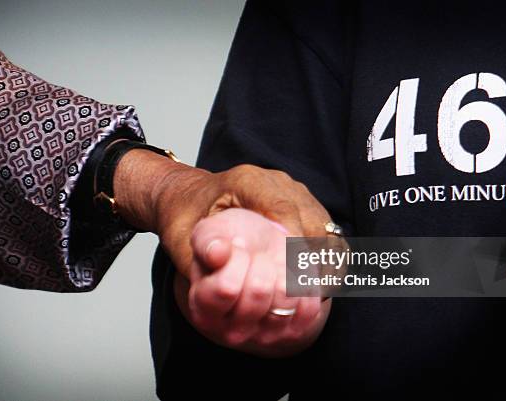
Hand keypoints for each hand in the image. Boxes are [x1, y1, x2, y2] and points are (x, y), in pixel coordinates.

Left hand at [113, 150, 333, 278]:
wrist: (187, 195)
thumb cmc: (184, 214)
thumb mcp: (179, 235)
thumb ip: (199, 252)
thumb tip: (223, 263)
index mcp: (248, 180)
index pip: (283, 208)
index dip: (294, 243)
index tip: (296, 276)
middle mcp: (278, 181)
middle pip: (313, 219)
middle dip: (316, 259)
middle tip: (311, 294)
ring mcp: (294, 191)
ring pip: (326, 227)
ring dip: (326, 261)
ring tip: (317, 294)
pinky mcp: (303, 205)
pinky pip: (326, 232)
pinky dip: (326, 258)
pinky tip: (316, 285)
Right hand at [174, 208, 331, 357]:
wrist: (261, 250)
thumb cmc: (232, 243)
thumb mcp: (211, 232)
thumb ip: (207, 241)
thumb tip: (217, 253)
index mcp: (202, 310)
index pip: (226, 288)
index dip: (237, 259)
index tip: (236, 247)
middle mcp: (229, 333)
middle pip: (259, 291)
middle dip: (262, 262)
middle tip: (255, 258)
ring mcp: (263, 337)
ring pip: (285, 297)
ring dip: (283, 271)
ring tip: (271, 268)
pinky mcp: (293, 334)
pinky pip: (309, 305)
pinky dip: (303, 282)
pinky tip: (287, 278)